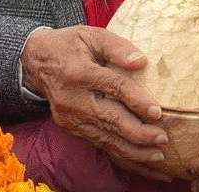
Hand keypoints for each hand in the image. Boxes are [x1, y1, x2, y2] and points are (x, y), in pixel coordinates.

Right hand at [21, 25, 170, 180]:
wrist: (36, 62)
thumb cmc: (69, 45)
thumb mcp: (91, 35)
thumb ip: (117, 46)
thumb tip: (141, 61)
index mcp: (79, 73)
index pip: (114, 88)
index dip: (137, 101)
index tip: (157, 112)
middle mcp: (73, 99)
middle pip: (110, 120)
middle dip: (138, 134)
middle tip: (162, 139)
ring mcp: (70, 118)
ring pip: (106, 139)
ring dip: (133, 151)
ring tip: (157, 156)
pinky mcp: (71, 128)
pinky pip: (99, 144)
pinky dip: (121, 156)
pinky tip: (140, 162)